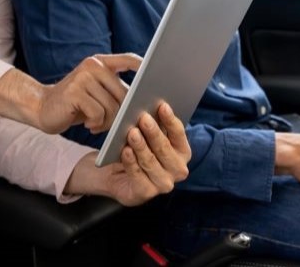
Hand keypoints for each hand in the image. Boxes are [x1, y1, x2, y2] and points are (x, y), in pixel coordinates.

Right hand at [36, 53, 141, 133]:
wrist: (42, 107)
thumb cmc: (76, 104)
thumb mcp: (97, 93)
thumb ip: (116, 91)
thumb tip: (143, 103)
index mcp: (100, 62)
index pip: (129, 59)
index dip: (145, 68)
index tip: (158, 76)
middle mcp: (93, 65)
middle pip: (124, 93)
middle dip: (121, 114)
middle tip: (111, 123)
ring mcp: (83, 77)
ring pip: (112, 107)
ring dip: (107, 122)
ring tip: (96, 123)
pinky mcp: (75, 92)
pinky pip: (99, 114)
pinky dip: (96, 125)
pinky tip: (87, 124)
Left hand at [64, 103, 190, 205]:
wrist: (117, 175)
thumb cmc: (138, 150)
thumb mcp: (147, 136)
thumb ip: (153, 124)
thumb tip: (151, 106)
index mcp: (183, 152)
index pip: (178, 134)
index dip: (170, 120)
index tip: (162, 105)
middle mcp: (178, 170)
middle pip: (164, 148)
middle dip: (154, 132)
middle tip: (143, 118)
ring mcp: (163, 184)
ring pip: (150, 161)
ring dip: (141, 146)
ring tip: (132, 132)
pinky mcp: (146, 193)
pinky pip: (137, 175)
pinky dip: (131, 162)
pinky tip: (125, 151)